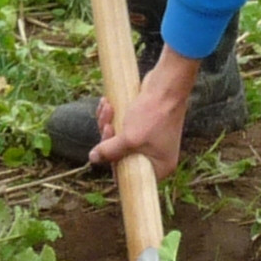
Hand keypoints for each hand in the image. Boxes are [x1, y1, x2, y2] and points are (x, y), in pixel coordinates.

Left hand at [90, 42, 202, 178]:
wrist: (167, 85)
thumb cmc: (154, 115)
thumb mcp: (129, 139)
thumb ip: (110, 151)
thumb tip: (93, 158)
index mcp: (159, 166)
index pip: (130, 174)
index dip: (113, 163)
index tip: (103, 150)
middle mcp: (156, 155)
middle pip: (122, 156)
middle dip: (108, 138)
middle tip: (107, 125)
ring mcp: (151, 139)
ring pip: (120, 138)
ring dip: (108, 122)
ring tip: (107, 107)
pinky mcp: (144, 124)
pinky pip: (123, 126)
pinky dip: (113, 116)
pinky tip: (106, 103)